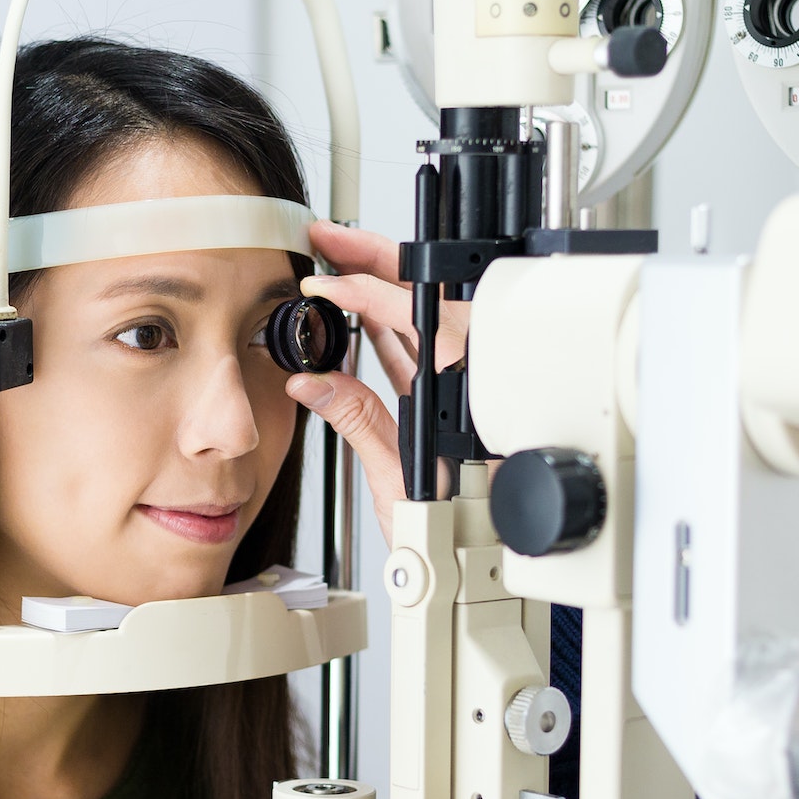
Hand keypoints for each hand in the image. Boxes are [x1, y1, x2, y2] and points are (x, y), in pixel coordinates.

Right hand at [283, 220, 472, 547]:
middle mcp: (468, 378)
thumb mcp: (398, 478)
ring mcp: (459, 387)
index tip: (324, 283)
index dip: (362, 291)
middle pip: (422, 299)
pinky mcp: (445, 403)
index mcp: (463, 385)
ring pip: (419, 320)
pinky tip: (359, 313)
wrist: (483, 561)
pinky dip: (385, 326)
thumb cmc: (462, 529)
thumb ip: (356, 422)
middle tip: (331, 237)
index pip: (410, 316)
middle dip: (374, 260)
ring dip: (378, 287)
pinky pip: (416, 350)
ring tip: (338, 261)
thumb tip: (315, 383)